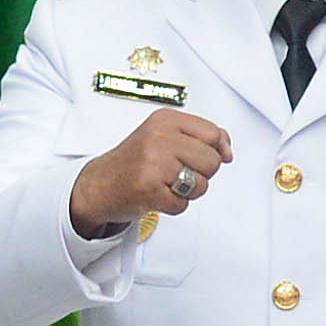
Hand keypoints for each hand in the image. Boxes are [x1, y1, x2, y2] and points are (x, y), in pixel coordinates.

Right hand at [69, 104, 236, 239]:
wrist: (98, 184)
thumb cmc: (134, 161)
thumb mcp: (165, 136)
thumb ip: (201, 138)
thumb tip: (228, 151)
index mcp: (165, 120)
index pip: (213, 133)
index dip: (214, 150)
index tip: (199, 158)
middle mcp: (159, 137)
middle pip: (212, 161)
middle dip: (200, 174)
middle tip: (177, 173)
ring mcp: (153, 163)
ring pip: (200, 185)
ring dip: (187, 192)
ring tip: (165, 184)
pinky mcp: (148, 189)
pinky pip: (182, 205)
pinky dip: (173, 206)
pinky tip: (157, 195)